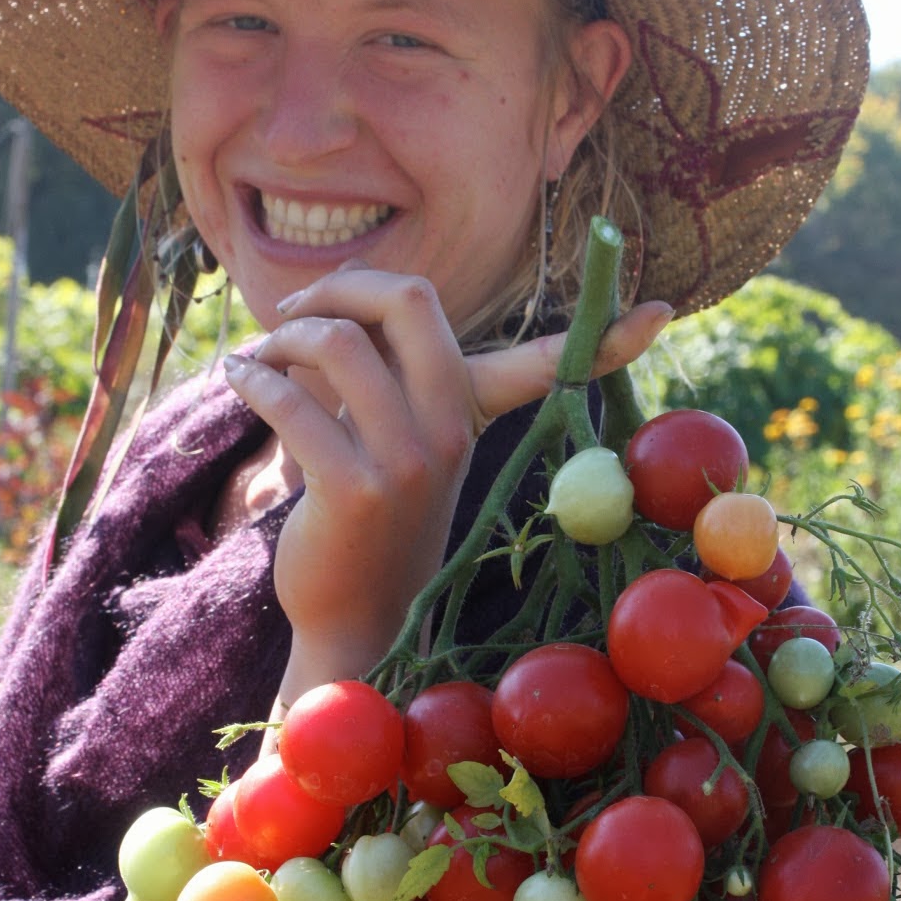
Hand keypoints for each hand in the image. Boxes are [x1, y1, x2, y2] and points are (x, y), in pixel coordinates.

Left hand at [224, 267, 671, 700]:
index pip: (546, 365)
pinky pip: (292, 401)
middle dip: (339, 285)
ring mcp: (408, 460)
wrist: (352, 616)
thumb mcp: (402, 446)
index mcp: (471, 413)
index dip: (610, 337)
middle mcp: (452, 431)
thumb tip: (341, 311)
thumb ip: (391, 379)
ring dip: (282, 339)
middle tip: (299, 310)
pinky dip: (253, 380)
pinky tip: (238, 380)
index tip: (662, 313)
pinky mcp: (353, 488)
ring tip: (259, 359)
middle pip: (406, 298)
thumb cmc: (370, 518)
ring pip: (338, 344)